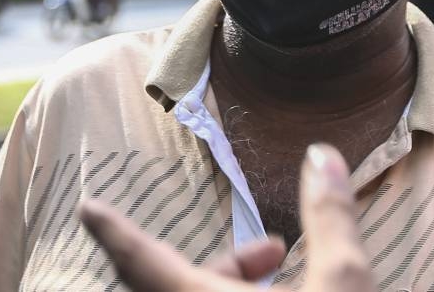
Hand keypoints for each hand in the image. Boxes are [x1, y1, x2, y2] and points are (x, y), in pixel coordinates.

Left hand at [79, 144, 375, 291]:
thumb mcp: (343, 287)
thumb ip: (330, 218)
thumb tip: (323, 156)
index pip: (142, 258)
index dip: (116, 230)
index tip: (90, 208)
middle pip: (175, 288)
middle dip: (227, 264)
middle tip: (275, 252)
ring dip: (227, 291)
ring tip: (281, 280)